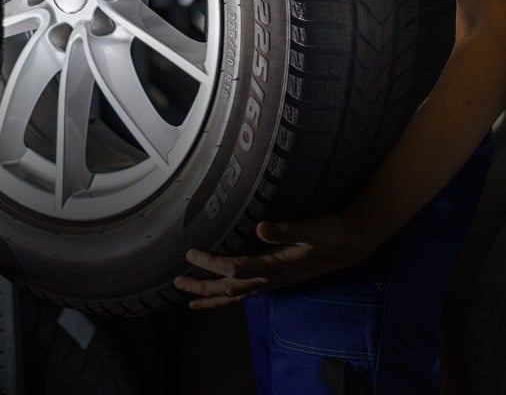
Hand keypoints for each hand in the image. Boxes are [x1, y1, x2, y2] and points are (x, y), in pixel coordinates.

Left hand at [173, 214, 372, 309]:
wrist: (350, 245)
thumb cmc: (329, 233)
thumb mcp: (309, 229)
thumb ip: (285, 230)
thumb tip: (260, 227)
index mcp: (276, 266)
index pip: (237, 268)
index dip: (212, 262)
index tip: (191, 253)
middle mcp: (272, 279)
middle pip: (231, 288)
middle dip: (204, 286)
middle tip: (177, 282)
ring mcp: (274, 282)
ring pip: (238, 295)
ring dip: (213, 297)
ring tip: (189, 300)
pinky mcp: (276, 280)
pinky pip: (248, 293)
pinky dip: (230, 297)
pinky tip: (220, 297)